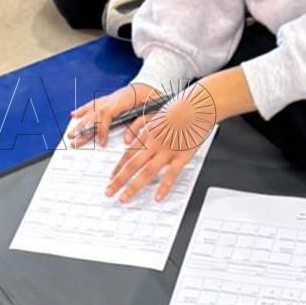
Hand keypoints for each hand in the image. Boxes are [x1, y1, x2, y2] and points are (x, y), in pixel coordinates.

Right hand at [68, 83, 162, 147]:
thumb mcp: (154, 112)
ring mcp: (110, 98)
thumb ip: (140, 125)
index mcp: (124, 100)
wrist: (154, 82)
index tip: (101, 142)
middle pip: (94, 113)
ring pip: (91, 110)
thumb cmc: (156, 98)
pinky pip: (93, 104)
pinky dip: (83, 109)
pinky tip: (73, 115)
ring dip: (80, 122)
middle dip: (83, 129)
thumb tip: (127, 140)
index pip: (107, 114)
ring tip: (70, 133)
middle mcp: (113, 98)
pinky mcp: (109, 99)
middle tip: (75, 142)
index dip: (102, 129)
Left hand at [106, 84, 216, 201]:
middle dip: (118, 181)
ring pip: (146, 172)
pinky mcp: (182, 156)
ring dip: (133, 187)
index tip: (111, 177)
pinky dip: (164, 187)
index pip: (128, 154)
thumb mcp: (154, 114)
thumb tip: (128, 138)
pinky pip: (171, 174)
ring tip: (124, 199)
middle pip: (131, 165)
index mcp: (147, 135)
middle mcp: (153, 144)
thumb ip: (140, 126)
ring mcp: (167, 151)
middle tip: (108, 193)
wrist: (197, 105)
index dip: (118, 168)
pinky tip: (157, 197)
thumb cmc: (179, 107)